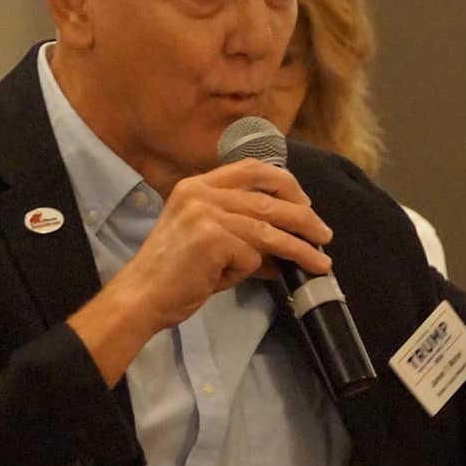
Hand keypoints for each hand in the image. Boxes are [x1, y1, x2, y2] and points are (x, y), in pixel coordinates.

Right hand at [67, 160, 332, 382]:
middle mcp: (200, 193)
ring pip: (268, 229)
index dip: (284, 182)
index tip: (304, 201)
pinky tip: (234, 279)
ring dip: (300, 248)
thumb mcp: (209, 244)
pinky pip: (252, 256)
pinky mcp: (212, 238)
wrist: (142, 297)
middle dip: (304, 218)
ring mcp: (206, 213)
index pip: (251, 168)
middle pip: (268, 199)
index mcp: (196, 186)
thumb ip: (243, 236)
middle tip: (323, 235)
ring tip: (320, 262)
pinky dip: (251, 272)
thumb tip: (285, 247)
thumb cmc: (173, 275)